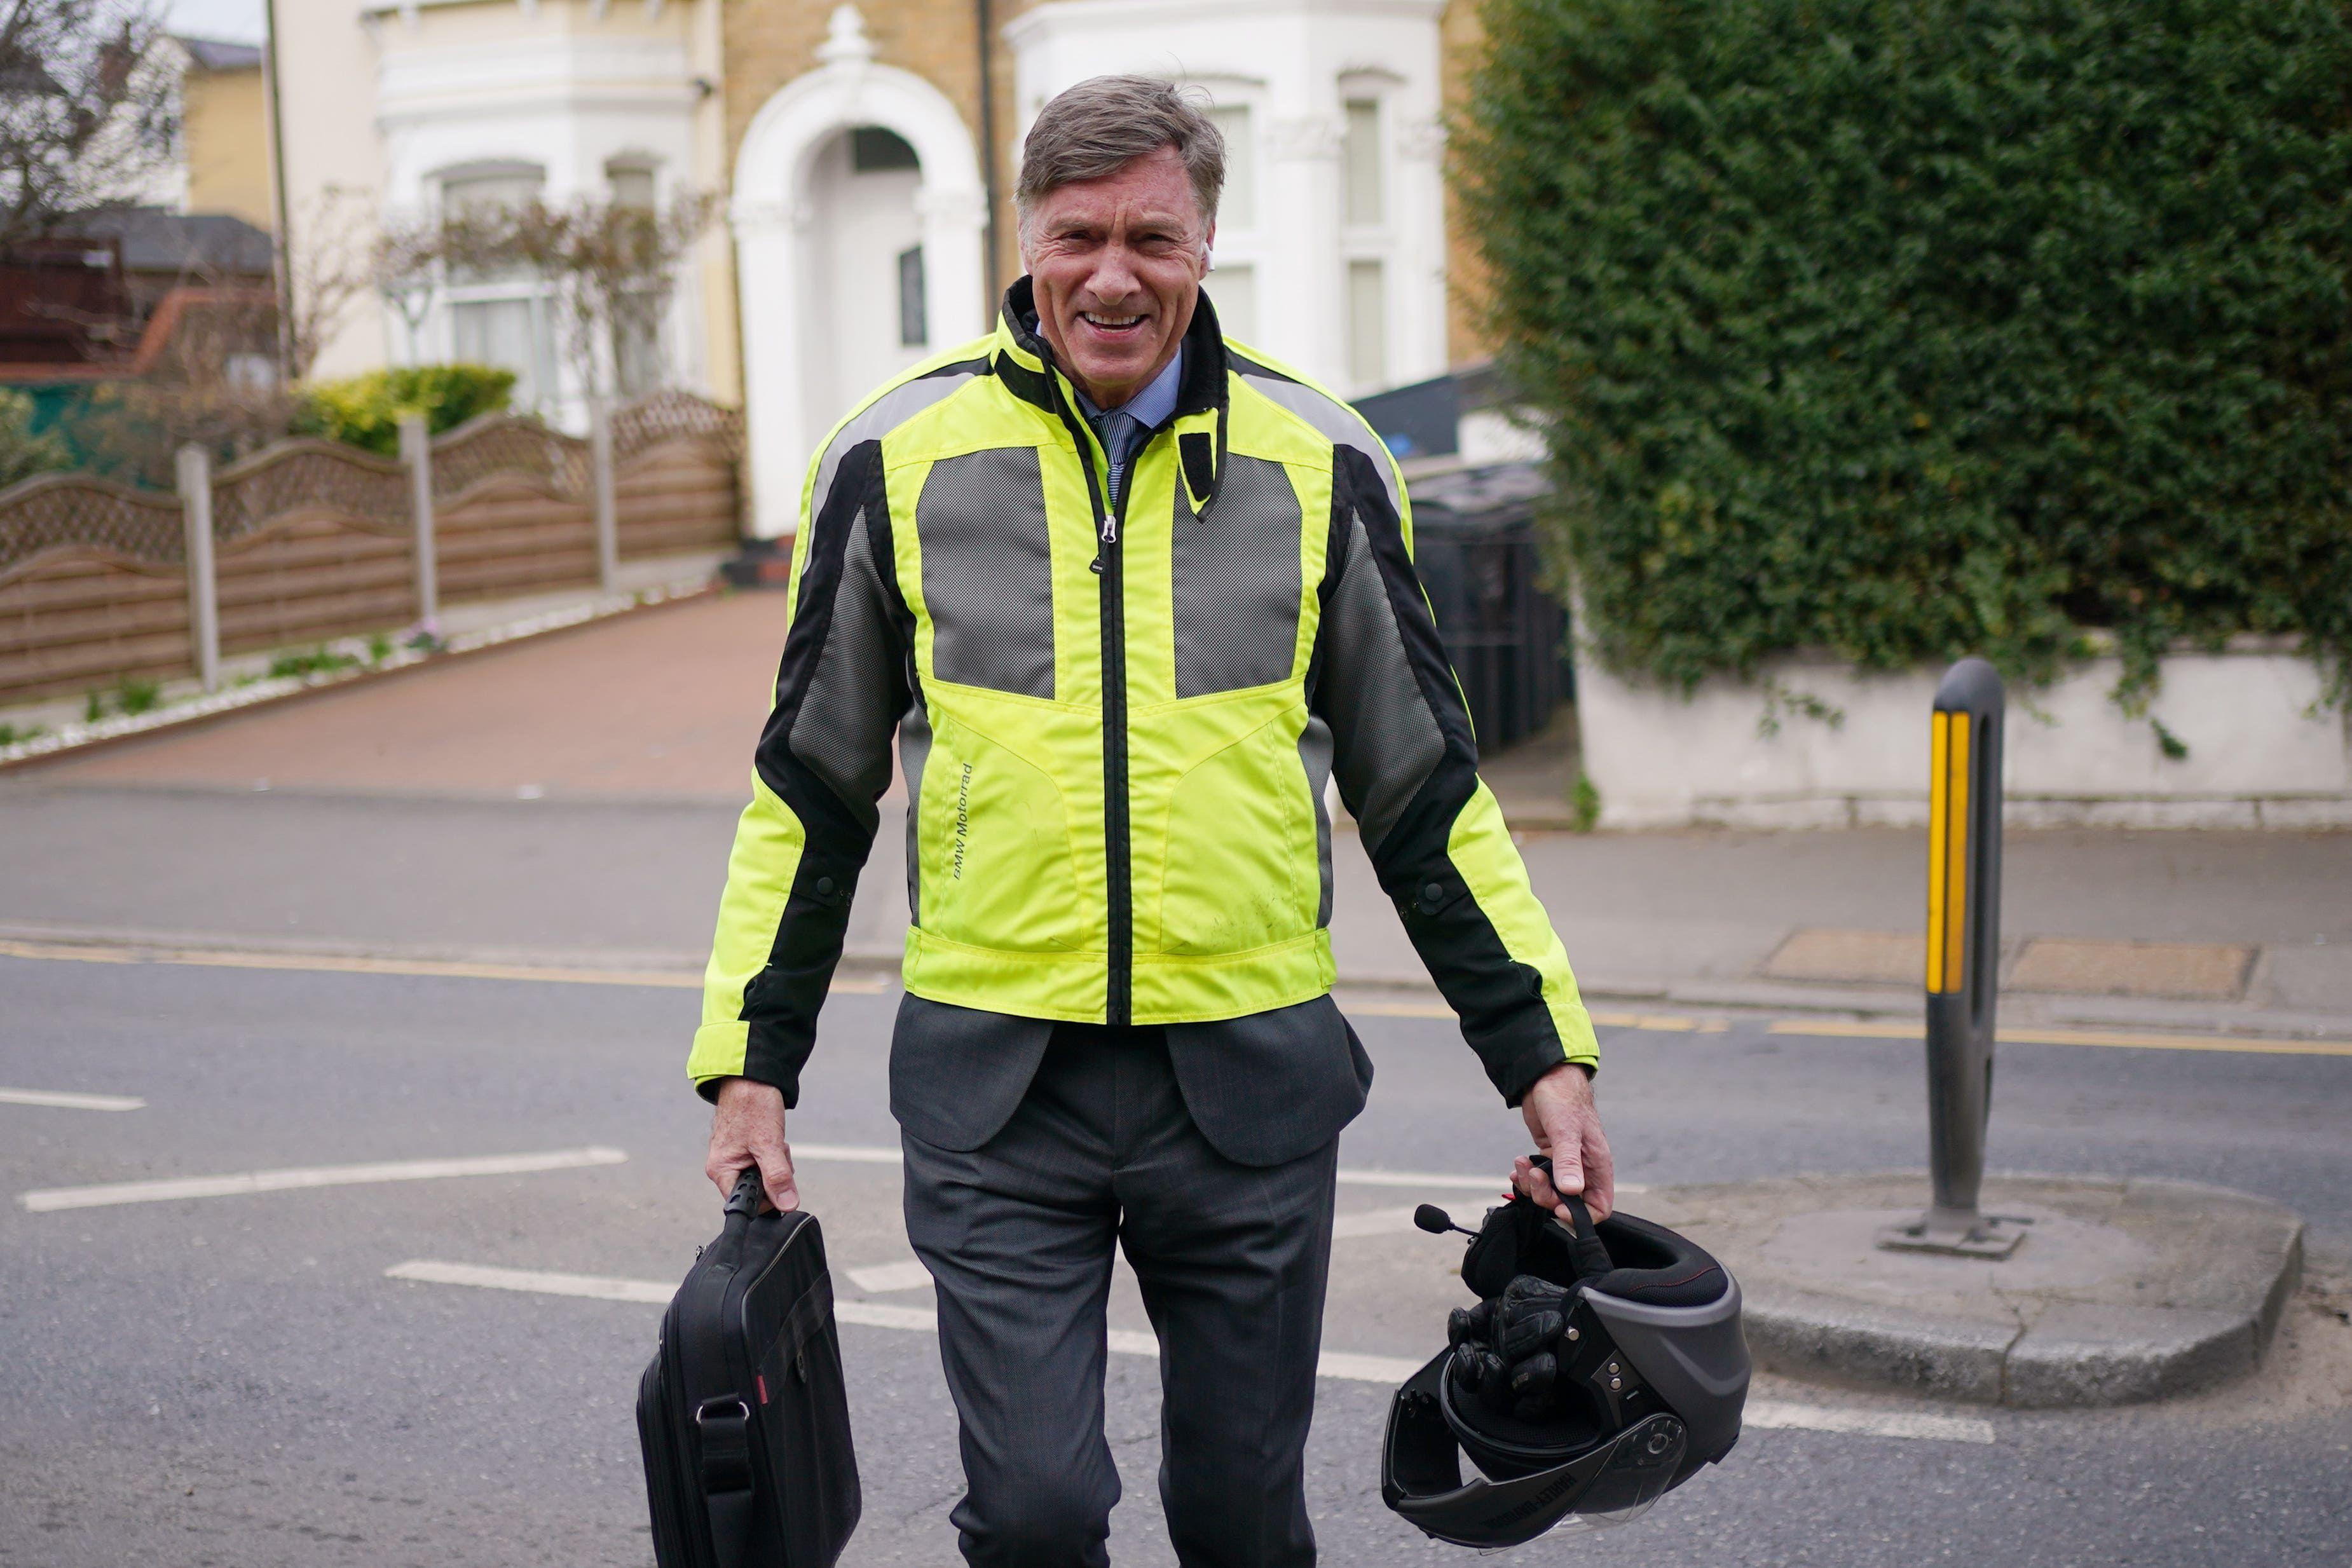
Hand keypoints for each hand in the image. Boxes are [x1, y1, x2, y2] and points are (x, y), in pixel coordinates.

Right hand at [705, 1077, 796, 1212]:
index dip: (768, 1198)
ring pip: (764, 1175)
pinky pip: (764, 1161)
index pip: (746, 1204)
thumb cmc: (752, 1105)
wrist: (752, 1076)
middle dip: (775, 1175)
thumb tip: (787, 1204)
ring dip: (777, 1162)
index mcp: (722, 1171)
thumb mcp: (769, 1144)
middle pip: (758, 1190)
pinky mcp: (745, 1148)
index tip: (780, 1181)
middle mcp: (725, 1167)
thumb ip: (778, 1177)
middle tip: (776, 1153)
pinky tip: (774, 1137)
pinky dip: (774, 1152)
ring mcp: (735, 1157)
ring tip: (775, 1141)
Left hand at [1513, 1063, 1613, 1221]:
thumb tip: (1571, 1192)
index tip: (1558, 1207)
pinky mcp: (1549, 1157)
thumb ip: (1568, 1162)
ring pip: (1551, 1192)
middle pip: (1569, 1203)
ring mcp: (1565, 1164)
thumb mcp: (1566, 1131)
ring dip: (1533, 1185)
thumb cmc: (1563, 1099)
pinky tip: (1519, 1165)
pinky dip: (1526, 1177)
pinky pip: (1539, 1179)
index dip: (1580, 1216)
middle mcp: (1583, 1169)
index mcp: (1597, 1166)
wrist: (1546, 1077)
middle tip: (1535, 1177)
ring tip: (1522, 1165)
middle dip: (1547, 1196)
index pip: (1600, 1206)